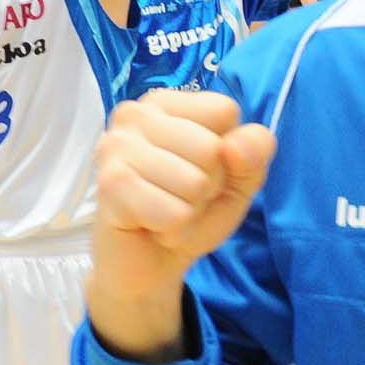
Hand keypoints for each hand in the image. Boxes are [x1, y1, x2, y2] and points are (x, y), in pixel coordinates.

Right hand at [92, 90, 274, 301]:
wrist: (148, 262)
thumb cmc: (191, 210)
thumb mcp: (238, 180)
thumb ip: (253, 154)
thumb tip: (236, 145)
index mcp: (166, 102)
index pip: (224, 111)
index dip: (226, 151)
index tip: (200, 169)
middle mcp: (135, 114)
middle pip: (211, 148)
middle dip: (207, 186)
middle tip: (179, 196)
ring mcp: (117, 146)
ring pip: (195, 183)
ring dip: (190, 211)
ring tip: (165, 209)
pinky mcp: (110, 184)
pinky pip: (174, 214)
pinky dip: (174, 230)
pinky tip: (152, 226)